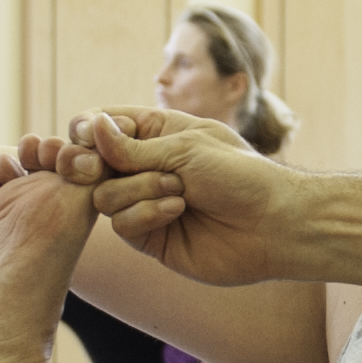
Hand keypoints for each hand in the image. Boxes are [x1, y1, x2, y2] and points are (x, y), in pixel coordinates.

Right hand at [70, 107, 308, 286]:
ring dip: (138, 190)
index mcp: (157, 133)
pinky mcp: (151, 237)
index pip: (103, 125)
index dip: (88, 129)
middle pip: (92, 164)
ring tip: (179, 191)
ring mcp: (145, 203)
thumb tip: (91, 126)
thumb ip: (133, 146)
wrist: (273, 224)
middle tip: (112, 167)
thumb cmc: (239, 175)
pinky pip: (121, 225)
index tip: (88, 133)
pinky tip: (176, 211)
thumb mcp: (185, 148)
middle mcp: (146, 168)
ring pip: (102, 196)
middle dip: (101, 164)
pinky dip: (144, 214)